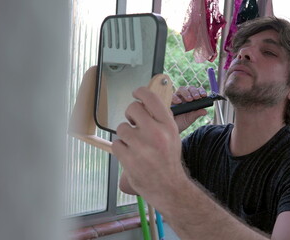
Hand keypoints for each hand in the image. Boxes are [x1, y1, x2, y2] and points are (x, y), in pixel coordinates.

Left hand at [112, 87, 188, 205]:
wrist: (169, 187)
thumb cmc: (168, 159)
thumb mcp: (172, 135)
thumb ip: (160, 118)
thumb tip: (145, 102)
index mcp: (168, 125)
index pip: (150, 98)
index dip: (140, 92)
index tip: (136, 94)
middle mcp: (156, 133)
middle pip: (132, 108)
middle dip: (130, 115)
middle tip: (134, 124)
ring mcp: (141, 147)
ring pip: (122, 127)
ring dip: (125, 135)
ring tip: (135, 145)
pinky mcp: (129, 159)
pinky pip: (116, 144)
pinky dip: (121, 149)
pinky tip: (131, 155)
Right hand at [172, 86, 207, 132]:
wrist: (172, 127)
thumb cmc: (182, 122)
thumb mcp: (191, 118)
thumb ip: (197, 114)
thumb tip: (205, 111)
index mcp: (192, 99)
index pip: (197, 91)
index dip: (201, 91)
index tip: (204, 95)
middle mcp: (184, 96)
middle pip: (190, 88)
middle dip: (194, 91)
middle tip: (196, 97)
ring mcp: (177, 97)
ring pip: (181, 89)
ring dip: (186, 93)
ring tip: (189, 100)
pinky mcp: (169, 100)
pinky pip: (172, 95)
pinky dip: (176, 97)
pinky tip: (179, 102)